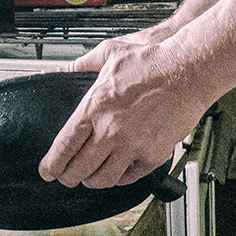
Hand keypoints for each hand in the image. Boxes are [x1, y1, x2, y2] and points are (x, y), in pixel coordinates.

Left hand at [39, 35, 208, 189]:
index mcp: (95, 107)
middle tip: (66, 177)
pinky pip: (131, 177)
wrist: (188, 69)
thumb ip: (78, 66)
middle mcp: (111, 130)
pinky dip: (120, 178)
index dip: (52, 164)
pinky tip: (117, 171)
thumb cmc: (151, 61)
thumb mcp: (107, 54)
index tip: (47, 170)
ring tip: (90, 177)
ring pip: (104, 179)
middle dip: (68, 177)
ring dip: (93, 181)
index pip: (64, 146)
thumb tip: (53, 71)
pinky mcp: (154, 154)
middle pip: (80, 168)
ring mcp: (133, 145)